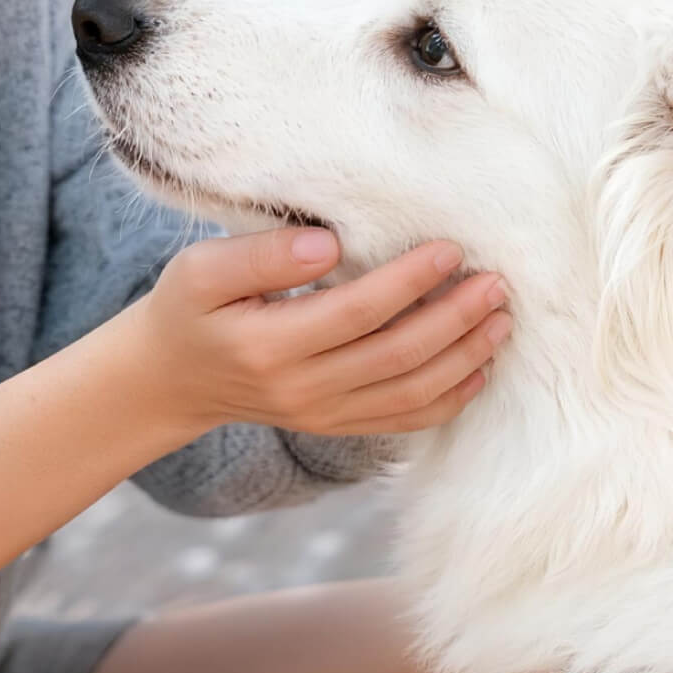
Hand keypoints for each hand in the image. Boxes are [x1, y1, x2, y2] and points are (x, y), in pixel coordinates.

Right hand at [122, 227, 510, 438]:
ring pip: (412, 394)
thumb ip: (261, 255)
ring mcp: (324, 415)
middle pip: (398, 356)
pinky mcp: (338, 427)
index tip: (450, 248)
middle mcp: (303, 390)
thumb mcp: (201, 270)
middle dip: (455, 319)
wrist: (172, 380)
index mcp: (269, 346)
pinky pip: (405, 421)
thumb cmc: (190, 309)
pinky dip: (450, 397)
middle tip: (495, 282)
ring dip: (465, 357)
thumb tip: (329, 245)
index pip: (358, 312)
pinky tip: (480, 367)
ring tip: (501, 319)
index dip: (410, 281)